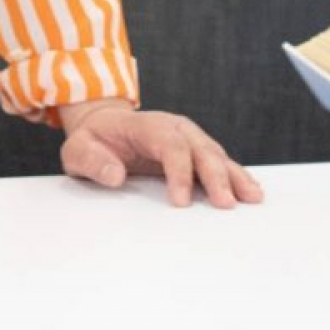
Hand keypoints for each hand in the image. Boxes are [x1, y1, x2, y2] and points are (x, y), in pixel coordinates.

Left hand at [57, 100, 264, 208]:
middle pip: (200, 148)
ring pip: (216, 154)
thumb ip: (93, 162)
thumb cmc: (92, 141)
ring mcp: (188, 137)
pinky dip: (235, 175)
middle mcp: (174, 127)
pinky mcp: (194, 151)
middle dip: (215, 175)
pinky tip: (250, 191)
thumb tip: (115, 176)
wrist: (103, 126)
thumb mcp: (78, 150)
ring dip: (234, 176)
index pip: (169, 144)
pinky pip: (219, 162)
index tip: (180, 202)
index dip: (178, 172)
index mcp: (146, 125)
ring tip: (251, 198)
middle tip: (225, 204)